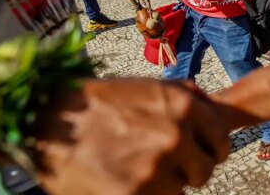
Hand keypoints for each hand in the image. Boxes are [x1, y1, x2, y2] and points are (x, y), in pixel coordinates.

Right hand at [34, 79, 229, 194]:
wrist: (48, 123)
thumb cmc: (97, 102)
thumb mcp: (147, 85)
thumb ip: (185, 97)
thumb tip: (214, 111)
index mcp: (183, 106)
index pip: (221, 140)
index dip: (213, 149)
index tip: (204, 153)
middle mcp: (175, 136)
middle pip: (205, 170)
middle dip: (189, 170)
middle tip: (163, 164)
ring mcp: (156, 169)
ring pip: (180, 190)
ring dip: (163, 184)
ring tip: (134, 168)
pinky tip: (123, 181)